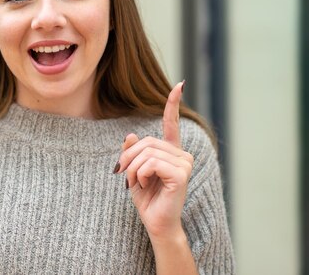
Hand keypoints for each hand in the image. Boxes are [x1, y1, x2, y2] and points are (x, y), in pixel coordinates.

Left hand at [115, 81, 193, 238]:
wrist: (156, 223)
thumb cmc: (146, 199)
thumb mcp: (133, 171)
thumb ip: (132, 153)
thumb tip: (131, 134)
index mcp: (170, 152)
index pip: (171, 123)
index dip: (173, 104)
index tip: (180, 84)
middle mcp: (181, 155)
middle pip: (146, 142)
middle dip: (129, 158)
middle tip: (124, 175)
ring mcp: (184, 164)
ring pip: (147, 153)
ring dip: (133, 169)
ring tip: (136, 183)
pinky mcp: (181, 174)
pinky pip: (151, 163)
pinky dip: (141, 174)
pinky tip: (146, 185)